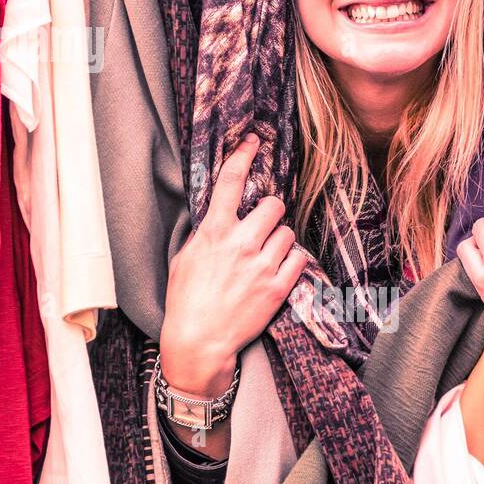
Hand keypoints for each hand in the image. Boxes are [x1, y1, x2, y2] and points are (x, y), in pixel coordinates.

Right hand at [160, 134, 306, 396]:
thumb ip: (204, 234)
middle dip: (270, 212)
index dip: (242, 156)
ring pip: (288, 233)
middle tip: (262, 225)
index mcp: (213, 232)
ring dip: (280, 239)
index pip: (231, 182)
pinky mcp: (278, 288)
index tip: (251, 141)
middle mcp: (240, 244)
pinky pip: (298, 260)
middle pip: (273, 205)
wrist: (198, 342)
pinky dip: (291, 262)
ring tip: (266, 254)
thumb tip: (219, 217)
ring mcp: (262, 266)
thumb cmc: (185, 301)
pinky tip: (278, 269)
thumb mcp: (184, 259)